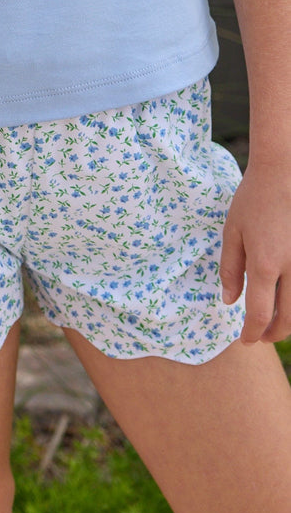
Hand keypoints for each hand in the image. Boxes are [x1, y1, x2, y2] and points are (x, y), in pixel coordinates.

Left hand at [220, 159, 290, 342]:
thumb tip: (229, 302)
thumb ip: (230, 269)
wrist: (284, 172)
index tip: (245, 340)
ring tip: (275, 323)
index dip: (252, 333)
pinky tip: (286, 299)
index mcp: (265, 264)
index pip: (260, 314)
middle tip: (261, 337)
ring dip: (290, 321)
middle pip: (288, 318)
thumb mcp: (232, 232)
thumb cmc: (254, 200)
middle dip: (274, 333)